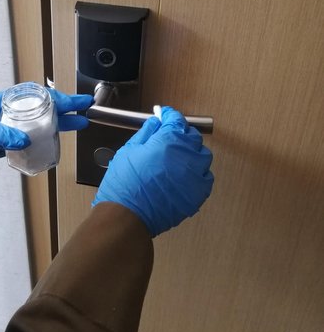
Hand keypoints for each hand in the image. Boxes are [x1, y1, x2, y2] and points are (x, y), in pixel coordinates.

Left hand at [0, 88, 92, 173]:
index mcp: (2, 102)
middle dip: (66, 109)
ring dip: (59, 126)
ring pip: (39, 126)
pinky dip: (43, 144)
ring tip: (78, 126)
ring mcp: (7, 130)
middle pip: (43, 109)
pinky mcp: (4, 146)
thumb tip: (24, 140)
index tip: (76, 101)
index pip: (37, 97)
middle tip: (86, 110)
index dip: (59, 98)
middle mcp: (8, 115)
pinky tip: (53, 146)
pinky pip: (29, 144)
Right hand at [92, 107, 213, 236]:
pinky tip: (186, 175)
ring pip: (203, 156)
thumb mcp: (129, 150)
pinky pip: (205, 178)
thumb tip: (156, 123)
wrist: (127, 216)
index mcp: (169, 141)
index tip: (164, 115)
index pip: (176, 120)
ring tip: (179, 156)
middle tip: (169, 136)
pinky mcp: (197, 195)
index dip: (169, 115)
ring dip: (192, 152)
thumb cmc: (125, 184)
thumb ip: (146, 133)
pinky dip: (198, 173)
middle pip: (192, 137)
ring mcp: (195, 176)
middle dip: (181, 133)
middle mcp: (187, 156)